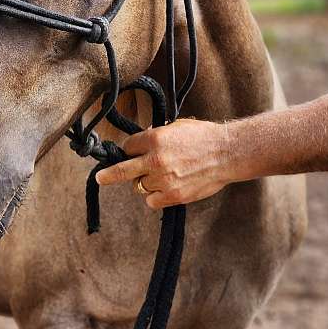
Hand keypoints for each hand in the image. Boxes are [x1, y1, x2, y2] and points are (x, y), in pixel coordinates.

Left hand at [95, 118, 230, 208]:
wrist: (227, 154)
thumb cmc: (203, 136)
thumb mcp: (175, 127)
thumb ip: (155, 136)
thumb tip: (139, 143)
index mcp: (154, 138)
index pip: (128, 146)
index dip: (129, 149)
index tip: (130, 152)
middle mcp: (155, 159)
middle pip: (122, 170)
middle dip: (108, 175)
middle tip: (100, 178)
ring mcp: (163, 179)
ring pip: (139, 186)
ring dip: (145, 182)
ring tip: (162, 175)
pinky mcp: (173, 196)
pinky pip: (152, 201)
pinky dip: (155, 196)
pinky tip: (166, 188)